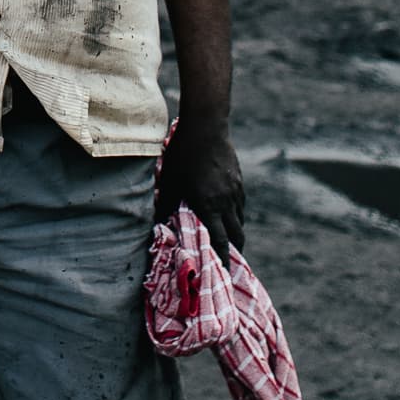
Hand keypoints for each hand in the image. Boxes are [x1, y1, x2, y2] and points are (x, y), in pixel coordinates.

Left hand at [158, 119, 246, 259]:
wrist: (206, 126)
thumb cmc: (182, 155)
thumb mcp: (169, 181)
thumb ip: (166, 204)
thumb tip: (159, 222)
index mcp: (208, 207)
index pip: (220, 242)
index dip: (222, 259)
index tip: (223, 273)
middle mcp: (226, 203)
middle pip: (237, 236)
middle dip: (234, 251)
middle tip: (228, 260)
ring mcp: (235, 191)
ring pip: (240, 220)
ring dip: (234, 231)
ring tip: (226, 237)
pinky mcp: (239, 180)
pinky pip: (240, 205)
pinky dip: (235, 214)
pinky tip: (225, 211)